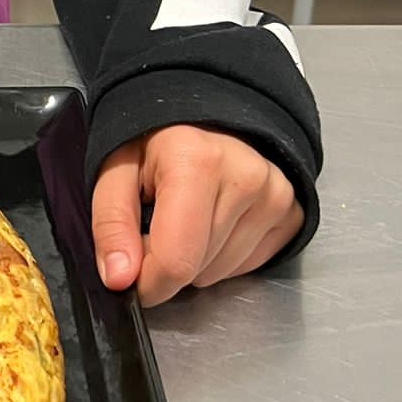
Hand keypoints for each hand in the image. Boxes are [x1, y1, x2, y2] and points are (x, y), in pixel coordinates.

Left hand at [91, 124, 302, 305]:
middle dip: (168, 262)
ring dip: (196, 260)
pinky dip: (223, 257)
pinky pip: (249, 266)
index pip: (176, 260)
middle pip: (198, 270)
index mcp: (196, 161)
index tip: (132, 275)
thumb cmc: (156, 144)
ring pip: (222, 272)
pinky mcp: (291, 211)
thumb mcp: (114, 172)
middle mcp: (245, 176)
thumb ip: (110, 224)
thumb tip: (119, 278)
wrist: (204, 119)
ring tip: (187, 217)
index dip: (147, 282)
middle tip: (157, 224)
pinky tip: (213, 222)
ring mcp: (275, 194)